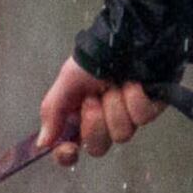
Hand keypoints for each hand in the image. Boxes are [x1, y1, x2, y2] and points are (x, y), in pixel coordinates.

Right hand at [38, 57, 159, 164]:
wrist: (126, 37)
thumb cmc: (96, 57)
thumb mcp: (67, 79)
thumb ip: (52, 111)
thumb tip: (42, 143)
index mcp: (79, 118)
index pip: (70, 151)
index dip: (67, 155)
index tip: (69, 148)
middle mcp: (103, 123)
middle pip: (98, 148)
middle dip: (95, 122)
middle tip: (94, 98)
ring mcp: (128, 119)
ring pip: (122, 135)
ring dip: (115, 105)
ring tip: (115, 84)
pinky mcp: (150, 111)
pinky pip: (142, 118)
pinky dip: (135, 98)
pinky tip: (133, 83)